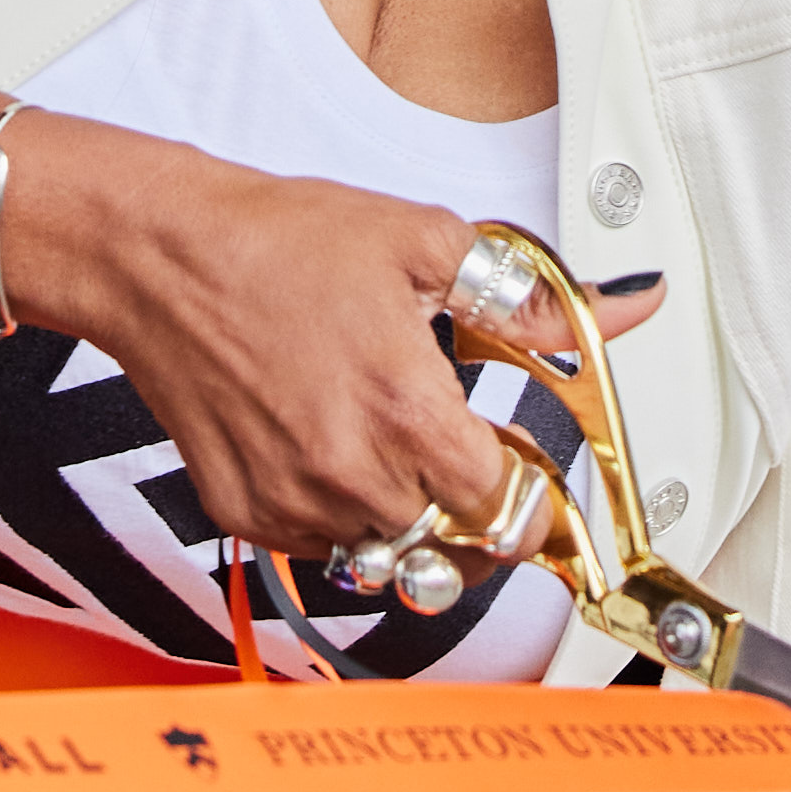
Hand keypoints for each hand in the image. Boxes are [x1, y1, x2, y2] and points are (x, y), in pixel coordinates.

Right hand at [2, 133, 665, 563]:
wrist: (162, 257)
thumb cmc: (282, 241)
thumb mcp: (428, 245)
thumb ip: (537, 299)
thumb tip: (628, 305)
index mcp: (409, 409)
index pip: (509, 511)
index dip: (529, 489)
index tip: (524, 469)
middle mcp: (352, 472)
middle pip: (455, 542)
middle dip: (469, 500)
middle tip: (453, 441)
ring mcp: (295, 501)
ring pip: (389, 549)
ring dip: (405, 509)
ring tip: (382, 432)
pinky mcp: (246, 514)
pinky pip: (322, 546)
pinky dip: (339, 511)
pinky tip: (328, 442)